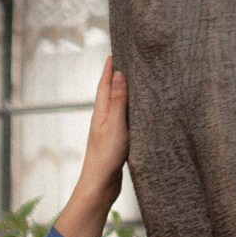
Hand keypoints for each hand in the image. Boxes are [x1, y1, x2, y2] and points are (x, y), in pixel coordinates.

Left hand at [53, 57, 129, 236]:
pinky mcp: (115, 142)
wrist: (99, 188)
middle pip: (110, 92)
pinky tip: (136, 112)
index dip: (111, 66)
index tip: (117, 48)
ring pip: (117, 105)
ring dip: (124, 92)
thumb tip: (118, 73)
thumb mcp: (114, 125)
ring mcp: (108, 131)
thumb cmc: (105, 158)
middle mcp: (103, 119)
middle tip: (126, 58)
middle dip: (117, 75)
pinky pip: (124, 119)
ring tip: (134, 79)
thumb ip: (118, 100)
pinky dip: (130, 110)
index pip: (106, 83)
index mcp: (101, 112)